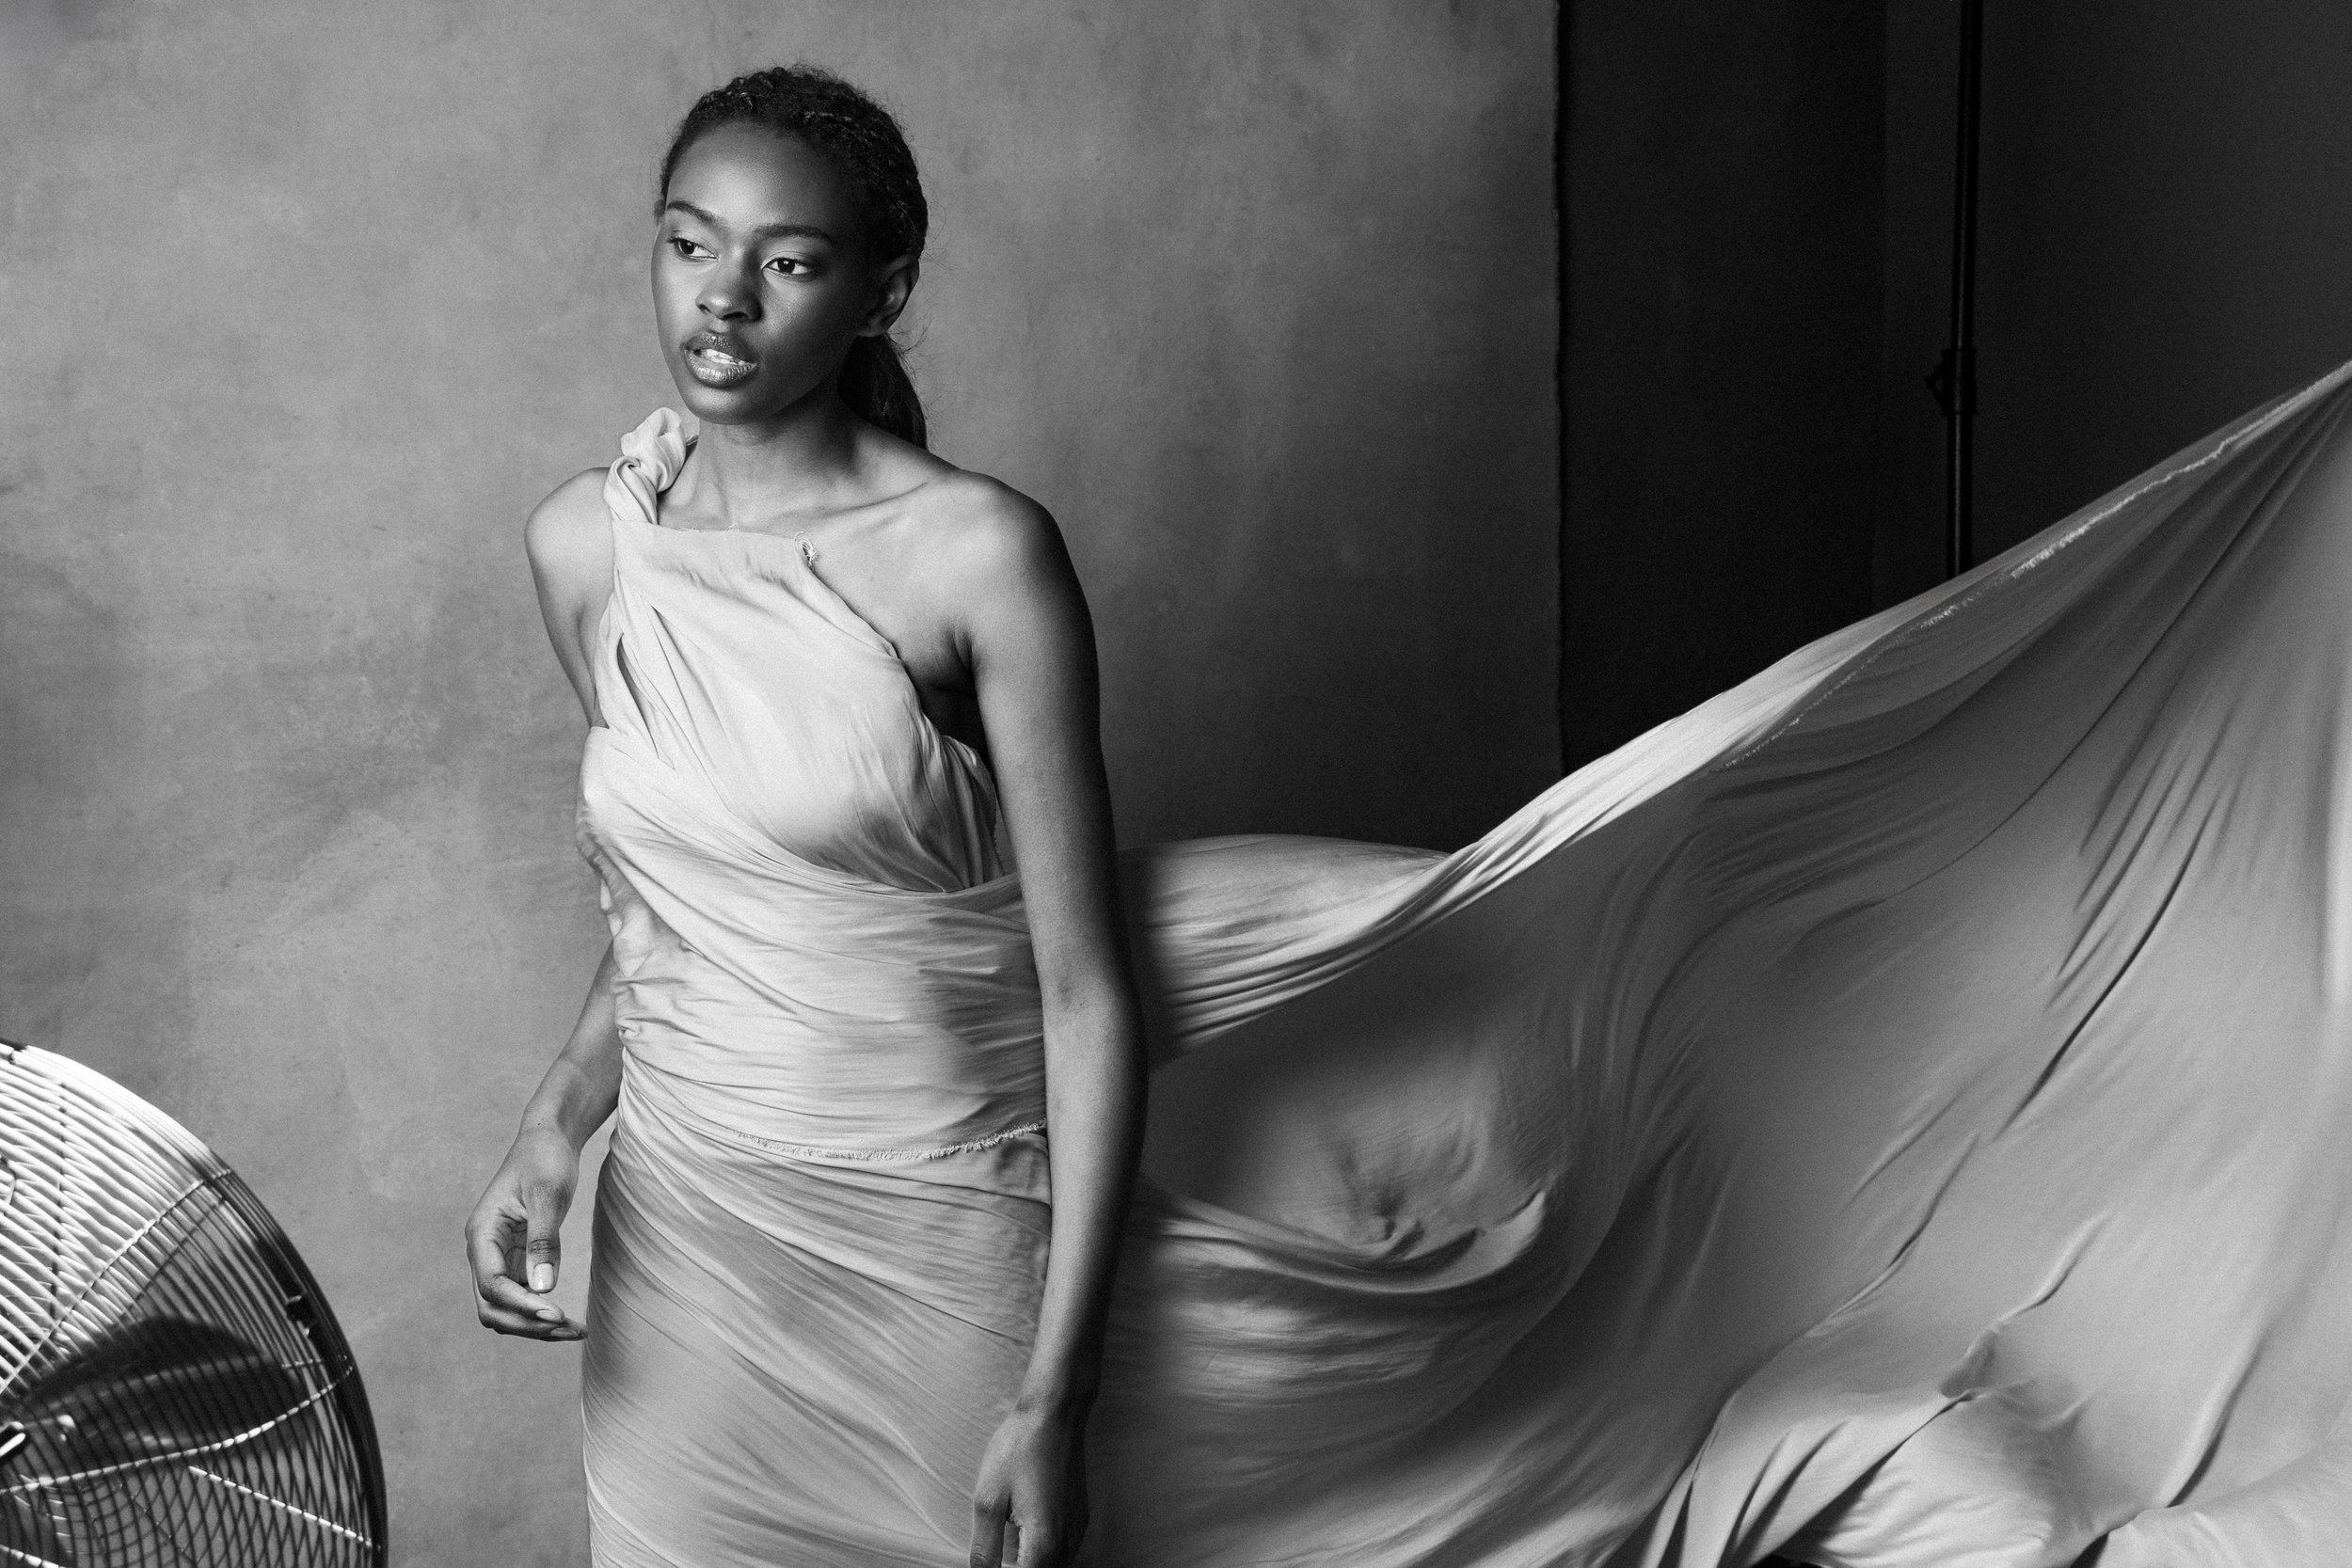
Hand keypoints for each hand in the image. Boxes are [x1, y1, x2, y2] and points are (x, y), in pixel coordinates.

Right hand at [465, 1127, 584, 1340]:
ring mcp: (498, 1258)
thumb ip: (542, 1240)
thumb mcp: (547, 1194)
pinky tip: (568, 1321)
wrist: (547, 1139)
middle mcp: (483, 1251)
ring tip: (576, 1331)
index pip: (492, 1285)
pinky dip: (541, 1312)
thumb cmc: (545, 1159)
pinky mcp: (516, 1260)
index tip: (557, 1315)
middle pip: (493, 1307)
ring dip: (535, 1325)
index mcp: (482, 1234)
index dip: (522, 1306)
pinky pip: (522, 1297)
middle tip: (570, 1330)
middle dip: (528, 1324)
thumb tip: (542, 1288)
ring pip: (506, 1308)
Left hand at [968, 1403, 1087, 1567]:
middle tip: (995, 1550)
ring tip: (1007, 1543)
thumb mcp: (989, 1499)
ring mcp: (1077, 1530)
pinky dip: (1044, 1552)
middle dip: (1018, 1567)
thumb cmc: (1020, 1449)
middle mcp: (1068, 1542)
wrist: (1054, 1413)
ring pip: (1055, 1565)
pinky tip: (1024, 1530)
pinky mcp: (1080, 1517)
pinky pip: (1063, 1551)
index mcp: (1044, 1543)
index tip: (991, 1560)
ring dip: (1032, 1562)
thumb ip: (984, 1547)